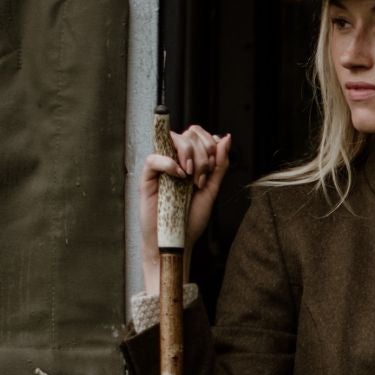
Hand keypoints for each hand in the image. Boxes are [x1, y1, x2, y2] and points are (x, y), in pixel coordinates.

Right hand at [138, 125, 231, 297]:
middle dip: (203, 154)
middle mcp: (175, 160)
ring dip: (190, 156)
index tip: (213, 165)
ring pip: (174, 139)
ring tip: (191, 179)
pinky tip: (179, 177)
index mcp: (190, 161)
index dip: (209, 143)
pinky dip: (169, 164)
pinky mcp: (147, 177)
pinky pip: (154, 158)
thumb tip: (226, 138)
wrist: (178, 241)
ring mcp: (161, 167)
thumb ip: (219, 166)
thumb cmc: (190, 219)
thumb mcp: (211, 190)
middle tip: (202, 178)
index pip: (198, 134)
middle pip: (189, 134)